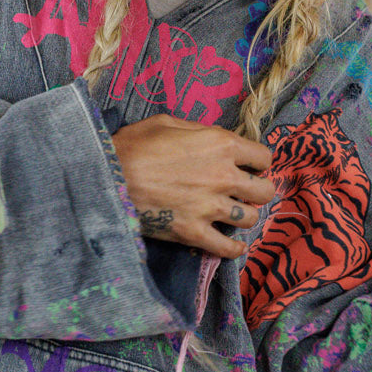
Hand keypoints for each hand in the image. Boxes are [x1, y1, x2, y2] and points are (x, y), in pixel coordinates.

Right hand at [112, 114, 273, 258]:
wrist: (107, 177)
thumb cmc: (134, 145)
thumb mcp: (166, 123)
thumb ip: (197, 131)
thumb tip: (209, 140)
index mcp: (221, 145)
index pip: (263, 158)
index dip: (257, 163)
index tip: (247, 167)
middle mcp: (224, 176)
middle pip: (264, 191)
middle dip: (257, 191)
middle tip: (244, 193)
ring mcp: (211, 207)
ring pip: (250, 219)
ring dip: (243, 217)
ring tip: (232, 215)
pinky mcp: (194, 232)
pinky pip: (228, 248)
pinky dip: (234, 249)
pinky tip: (232, 245)